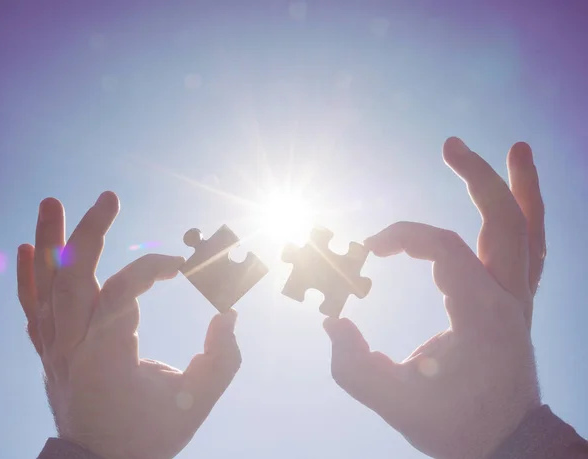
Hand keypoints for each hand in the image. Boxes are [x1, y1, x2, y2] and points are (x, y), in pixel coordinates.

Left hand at [17, 192, 240, 458]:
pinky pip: (32, 309)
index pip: (121, 292)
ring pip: (44, 287)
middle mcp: (72, 348)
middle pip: (71, 278)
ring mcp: (55, 350)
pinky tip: (26, 247)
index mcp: (108, 357)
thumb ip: (221, 358)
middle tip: (108, 198)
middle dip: (89, 232)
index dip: (152, 267)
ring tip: (52, 202)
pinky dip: (26, 277)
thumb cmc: (148, 436)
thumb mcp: (194, 402)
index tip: (180, 265)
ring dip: (48, 242)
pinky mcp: (50, 352)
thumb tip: (230, 316)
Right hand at [324, 138, 545, 458]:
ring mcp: (520, 299)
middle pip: (505, 222)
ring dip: (523, 187)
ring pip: (532, 231)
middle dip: (478, 178)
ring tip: (517, 147)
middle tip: (451, 144)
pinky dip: (528, 216)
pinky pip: (532, 248)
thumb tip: (330, 321)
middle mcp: (509, 300)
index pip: (444, 249)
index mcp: (480, 316)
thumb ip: (353, 363)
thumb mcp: (394, 402)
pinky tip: (518, 196)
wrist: (505, 443)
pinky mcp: (519, 302)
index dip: (403, 236)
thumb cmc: (452, 424)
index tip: (370, 247)